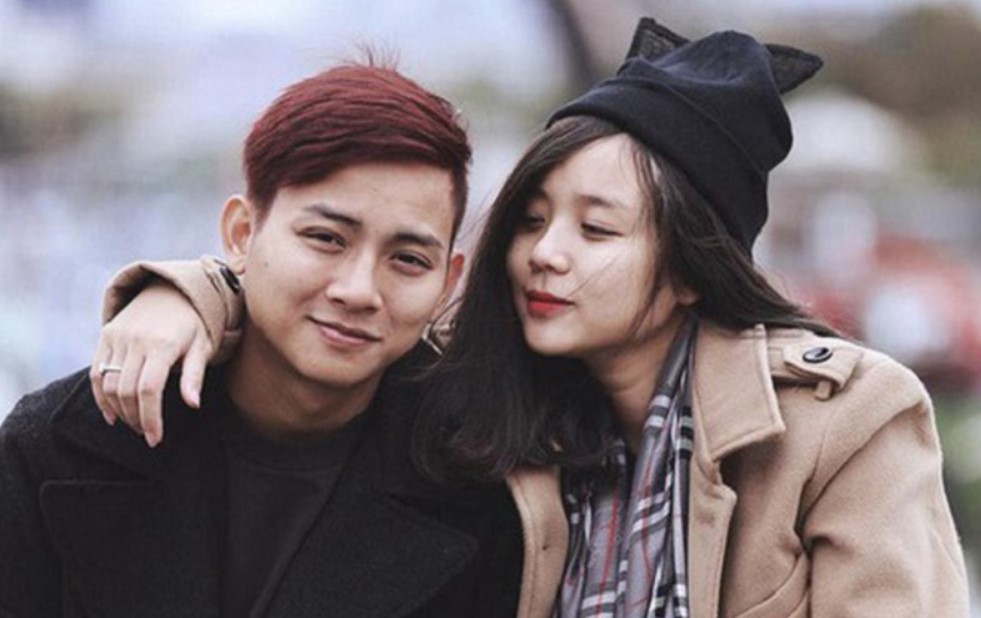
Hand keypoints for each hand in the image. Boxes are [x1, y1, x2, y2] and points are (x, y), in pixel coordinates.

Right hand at [89, 282, 213, 446]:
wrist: (173, 290)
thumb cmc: (194, 324)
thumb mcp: (202, 346)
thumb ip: (194, 375)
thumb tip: (193, 404)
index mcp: (163, 344)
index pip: (149, 389)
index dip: (150, 418)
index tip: (155, 438)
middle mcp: (136, 339)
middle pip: (126, 390)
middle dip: (135, 418)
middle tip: (147, 433)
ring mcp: (118, 336)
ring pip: (108, 384)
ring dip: (118, 411)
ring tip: (134, 424)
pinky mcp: (106, 335)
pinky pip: (97, 371)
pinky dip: (100, 396)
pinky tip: (111, 415)